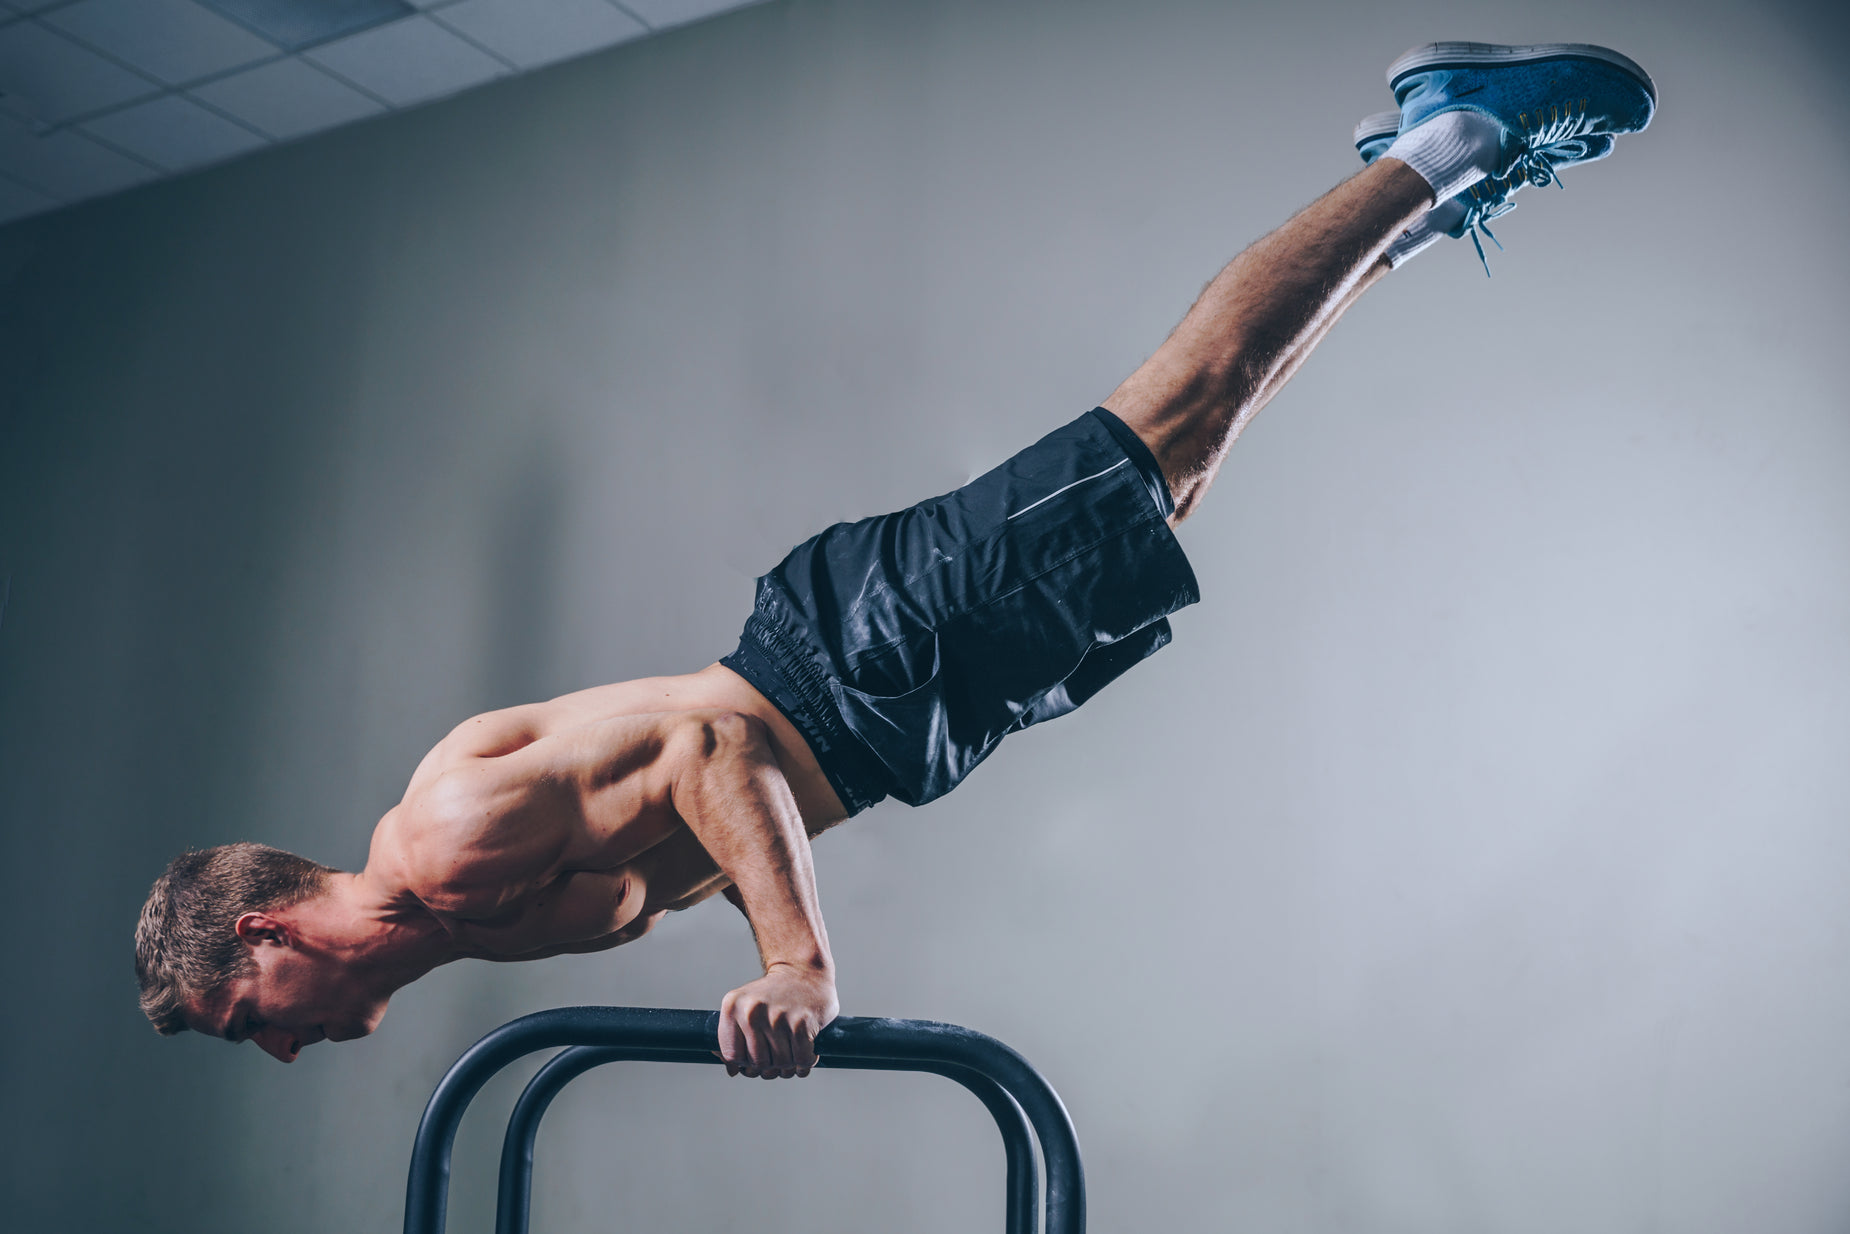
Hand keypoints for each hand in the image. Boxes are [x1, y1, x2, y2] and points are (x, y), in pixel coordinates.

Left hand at [717, 964, 837, 1078]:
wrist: (804, 971)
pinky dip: (805, 1063)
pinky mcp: (801, 1023)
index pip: (732, 1056)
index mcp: (732, 1007)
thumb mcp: (744, 1006)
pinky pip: (801, 1060)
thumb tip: (732, 1071)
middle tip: (778, 1060)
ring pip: (780, 1064)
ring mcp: (777, 1017)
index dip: (744, 1064)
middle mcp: (752, 1011)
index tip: (755, 1060)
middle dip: (769, 1068)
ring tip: (792, 1057)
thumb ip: (734, 1036)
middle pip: (757, 1063)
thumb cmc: (773, 995)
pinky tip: (807, 1053)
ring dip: (789, 1067)